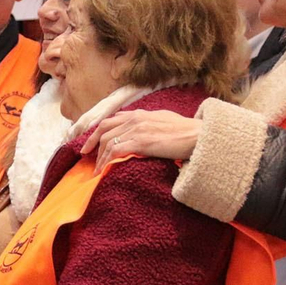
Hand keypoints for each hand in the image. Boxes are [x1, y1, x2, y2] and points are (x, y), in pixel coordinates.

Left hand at [83, 110, 202, 172]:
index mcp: (141, 114)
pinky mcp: (141, 142)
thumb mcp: (164, 121)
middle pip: (104, 129)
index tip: (91, 141)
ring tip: (96, 169)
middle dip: (92, 142)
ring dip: (99, 157)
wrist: (200, 136)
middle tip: (85, 155)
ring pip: (107, 141)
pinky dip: (106, 161)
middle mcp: (136, 119)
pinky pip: (115, 151)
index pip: (112, 120)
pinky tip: (103, 171)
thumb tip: (143, 132)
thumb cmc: (188, 131)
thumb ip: (150, 123)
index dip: (98, 131)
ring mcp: (137, 129)